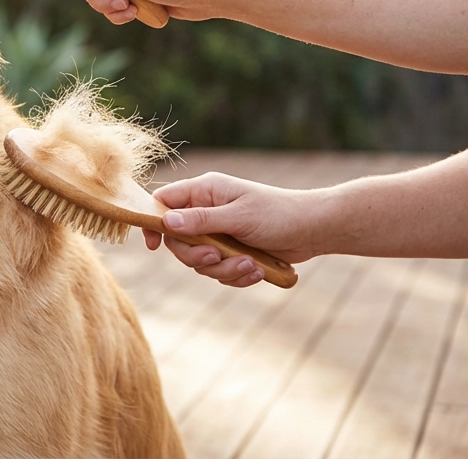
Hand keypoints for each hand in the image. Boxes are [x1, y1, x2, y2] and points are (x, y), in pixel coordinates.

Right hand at [144, 172, 324, 287]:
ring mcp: (218, 233)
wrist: (314, 229)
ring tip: (249, 265)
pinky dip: (235, 275)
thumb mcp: (238, 216)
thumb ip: (201, 220)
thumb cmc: (278, 214)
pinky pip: (218, 271)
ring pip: (199, 260)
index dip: (153, 222)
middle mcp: (206, 211)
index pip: (163, 202)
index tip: (153, 245)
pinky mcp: (231, 252)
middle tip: (216, 256)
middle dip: (197, 255)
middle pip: (178, 240)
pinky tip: (256, 270)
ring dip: (222, 268)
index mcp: (204, 192)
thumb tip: (166, 222)